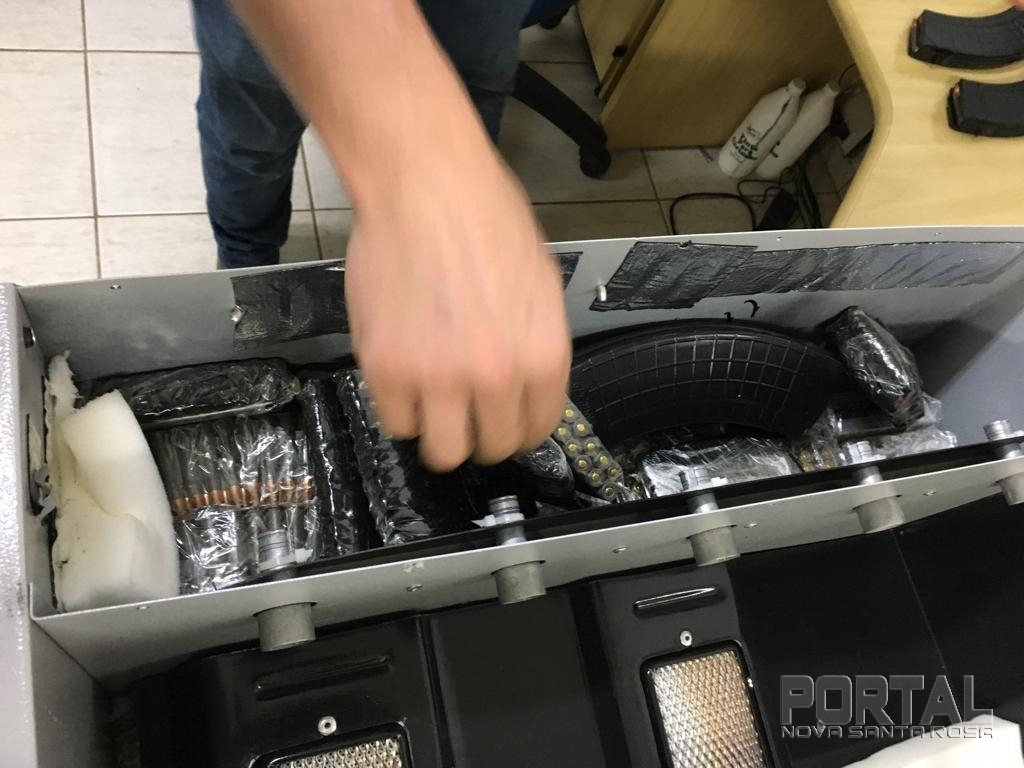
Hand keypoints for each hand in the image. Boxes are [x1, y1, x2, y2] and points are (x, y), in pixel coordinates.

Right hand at [344, 143, 571, 471]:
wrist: (425, 184)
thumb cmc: (484, 217)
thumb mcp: (540, 283)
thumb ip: (536, 344)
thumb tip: (528, 383)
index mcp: (544, 356)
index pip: (538, 429)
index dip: (518, 428)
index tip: (503, 422)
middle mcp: (497, 376)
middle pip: (491, 447)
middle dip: (480, 434)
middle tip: (465, 414)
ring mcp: (439, 377)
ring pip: (442, 450)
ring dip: (439, 432)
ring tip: (432, 404)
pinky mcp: (388, 369)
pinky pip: (396, 422)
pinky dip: (399, 408)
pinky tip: (404, 378)